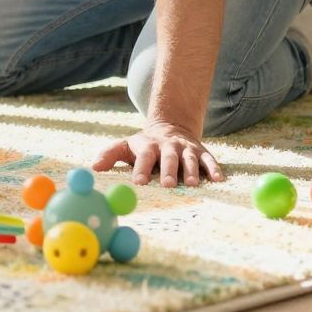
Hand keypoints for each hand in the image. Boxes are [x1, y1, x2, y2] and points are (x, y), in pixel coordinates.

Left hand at [92, 120, 223, 186]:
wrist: (171, 127)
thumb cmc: (144, 145)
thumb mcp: (126, 146)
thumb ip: (110, 154)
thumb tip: (93, 167)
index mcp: (148, 146)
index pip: (144, 156)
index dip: (141, 168)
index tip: (137, 182)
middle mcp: (168, 146)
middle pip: (169, 157)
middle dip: (168, 171)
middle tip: (167, 185)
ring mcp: (186, 148)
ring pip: (189, 158)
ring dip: (192, 170)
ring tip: (192, 184)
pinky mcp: (201, 152)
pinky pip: (210, 160)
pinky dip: (214, 168)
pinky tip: (218, 179)